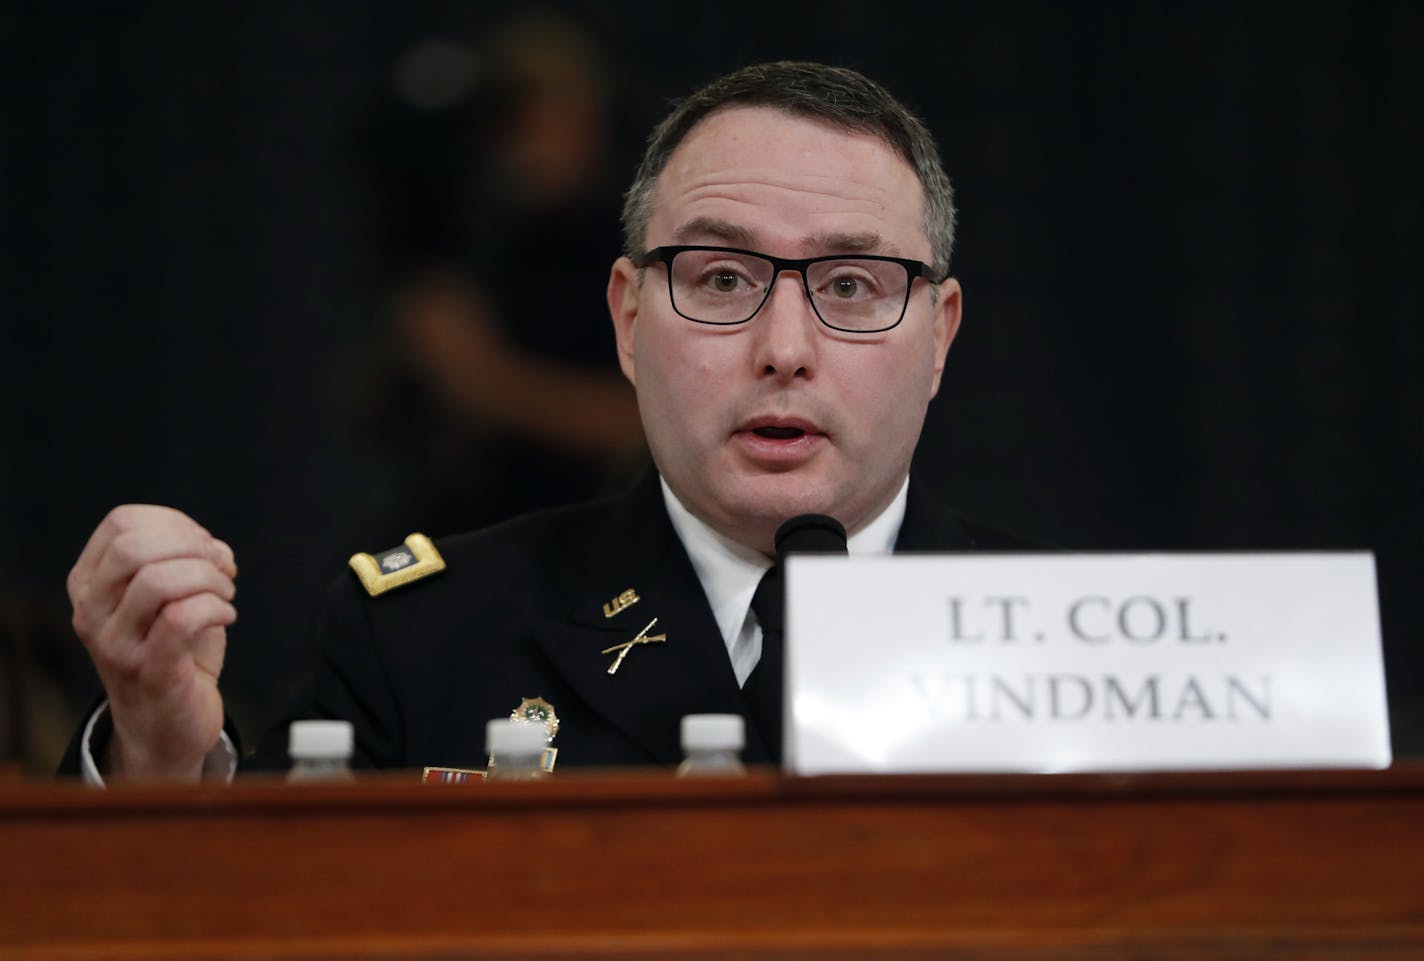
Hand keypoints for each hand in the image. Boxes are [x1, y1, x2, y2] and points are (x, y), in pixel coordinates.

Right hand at [67, 506, 237, 778]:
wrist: (165, 725)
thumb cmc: (171, 651)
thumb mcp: (170, 596)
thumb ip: (188, 560)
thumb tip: (215, 549)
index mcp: (89, 583)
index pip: (122, 523)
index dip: (175, 524)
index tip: (203, 547)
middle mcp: (91, 611)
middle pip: (135, 546)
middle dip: (192, 547)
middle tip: (219, 570)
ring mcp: (115, 644)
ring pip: (157, 580)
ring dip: (208, 578)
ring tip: (224, 595)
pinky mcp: (149, 672)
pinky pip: (181, 619)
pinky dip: (216, 608)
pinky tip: (226, 616)